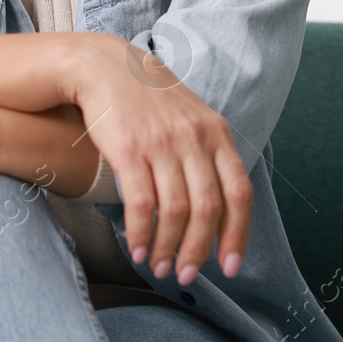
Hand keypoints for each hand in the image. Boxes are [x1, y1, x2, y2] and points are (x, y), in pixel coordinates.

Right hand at [68, 32, 252, 286]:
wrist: (103, 65)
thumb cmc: (147, 99)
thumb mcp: (191, 118)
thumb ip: (208, 154)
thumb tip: (219, 209)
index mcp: (216, 133)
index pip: (239, 192)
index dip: (238, 235)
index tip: (230, 266)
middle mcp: (194, 138)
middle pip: (209, 208)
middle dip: (199, 250)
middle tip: (186, 275)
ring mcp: (162, 142)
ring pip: (176, 210)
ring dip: (168, 248)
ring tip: (158, 267)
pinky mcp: (129, 148)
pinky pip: (141, 203)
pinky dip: (141, 233)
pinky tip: (136, 249)